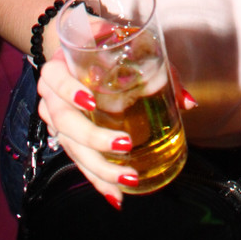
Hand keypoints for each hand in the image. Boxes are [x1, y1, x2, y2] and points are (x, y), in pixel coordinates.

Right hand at [37, 52, 195, 208]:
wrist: (81, 47)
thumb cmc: (106, 44)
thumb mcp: (129, 46)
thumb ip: (160, 71)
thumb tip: (188, 103)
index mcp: (61, 66)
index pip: (56, 79)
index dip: (70, 91)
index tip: (91, 101)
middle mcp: (52, 94)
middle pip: (64, 121)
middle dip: (93, 138)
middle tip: (124, 144)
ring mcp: (56, 118)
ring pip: (70, 147)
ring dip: (98, 167)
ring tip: (127, 179)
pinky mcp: (67, 137)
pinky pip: (78, 160)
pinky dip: (97, 179)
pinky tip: (115, 195)